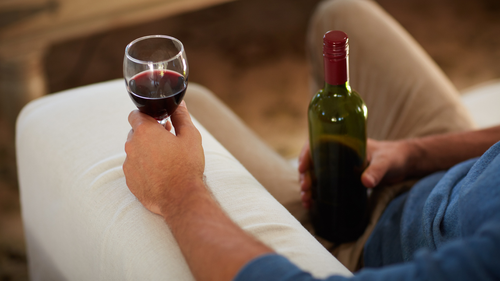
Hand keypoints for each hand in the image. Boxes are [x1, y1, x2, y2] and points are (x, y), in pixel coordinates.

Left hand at [123, 101, 204, 215]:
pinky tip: (160, 173)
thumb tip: (179, 104)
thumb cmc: (187, 166)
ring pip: (134, 151)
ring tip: (165, 159)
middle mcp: (132, 146)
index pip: (135, 114)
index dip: (147, 116)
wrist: (181, 198)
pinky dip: (144, 168)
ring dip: (146, 151)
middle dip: (148, 134)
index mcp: (145, 131)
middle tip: (166, 140)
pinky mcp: (130, 181)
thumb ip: (181, 117)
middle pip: (135, 133)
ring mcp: (129, 165)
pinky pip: (134, 168)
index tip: (159, 122)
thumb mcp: (190, 137)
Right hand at [298, 138, 414, 208]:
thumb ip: (376, 171)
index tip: (302, 168)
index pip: (316, 144)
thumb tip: (366, 182)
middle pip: (313, 162)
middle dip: (305, 176)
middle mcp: (337, 153)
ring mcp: (339, 166)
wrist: (404, 164)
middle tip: (305, 190)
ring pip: (316, 174)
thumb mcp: (386, 162)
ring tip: (307, 201)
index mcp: (343, 142)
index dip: (306, 155)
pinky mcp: (343, 178)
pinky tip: (312, 204)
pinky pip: (324, 184)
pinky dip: (316, 193)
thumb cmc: (395, 157)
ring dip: (308, 187)